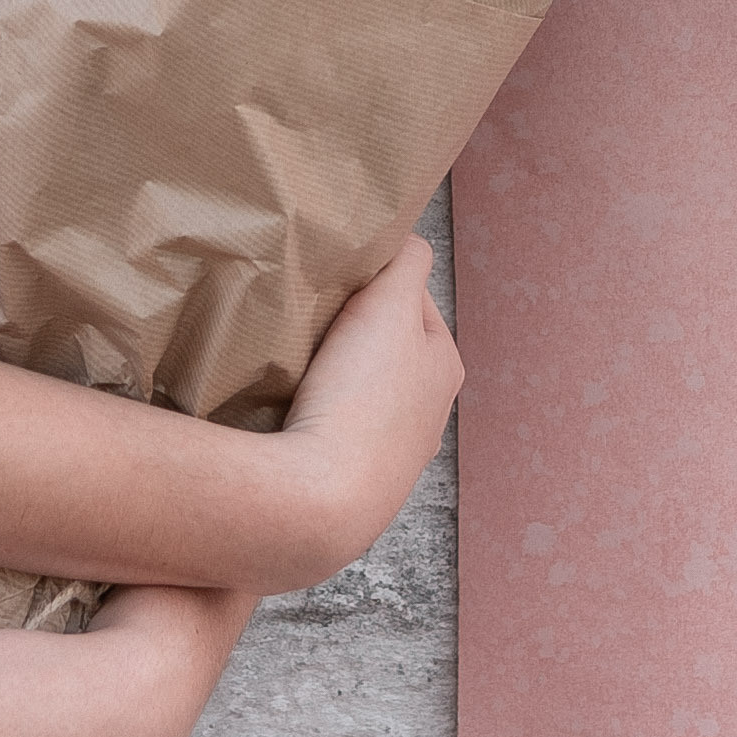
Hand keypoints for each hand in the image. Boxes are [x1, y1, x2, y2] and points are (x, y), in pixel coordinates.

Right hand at [275, 234, 462, 585]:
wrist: (321, 498)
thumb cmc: (361, 395)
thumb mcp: (389, 304)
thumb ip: (404, 260)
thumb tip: (405, 238)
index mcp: (445, 367)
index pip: (413, 301)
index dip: (375, 282)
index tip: (338, 281)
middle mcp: (429, 414)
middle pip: (385, 348)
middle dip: (352, 330)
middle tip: (311, 318)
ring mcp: (392, 456)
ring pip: (359, 392)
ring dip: (332, 375)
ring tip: (297, 364)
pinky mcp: (354, 485)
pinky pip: (334, 431)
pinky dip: (316, 415)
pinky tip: (291, 410)